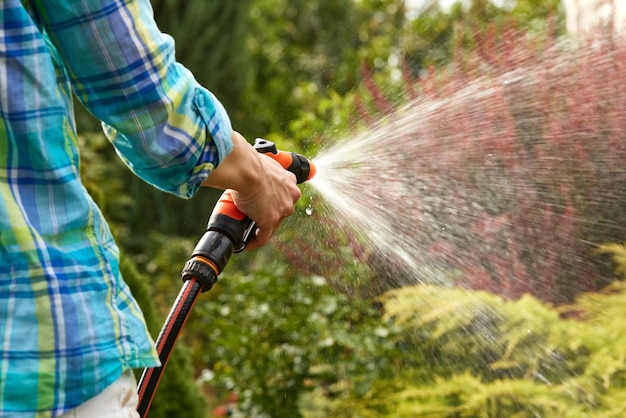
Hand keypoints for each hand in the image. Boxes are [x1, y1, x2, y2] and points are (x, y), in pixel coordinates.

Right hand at [202, 131, 301, 248]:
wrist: (246, 169)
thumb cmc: (249, 162)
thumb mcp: (261, 162)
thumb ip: (260, 168)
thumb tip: (245, 163)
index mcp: (290, 181)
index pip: (283, 196)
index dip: (272, 201)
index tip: (262, 202)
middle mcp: (291, 196)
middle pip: (280, 212)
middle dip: (266, 214)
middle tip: (251, 215)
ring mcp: (282, 210)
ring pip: (272, 225)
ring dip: (260, 228)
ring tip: (247, 229)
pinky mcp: (270, 221)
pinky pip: (263, 237)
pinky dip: (254, 241)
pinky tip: (246, 243)